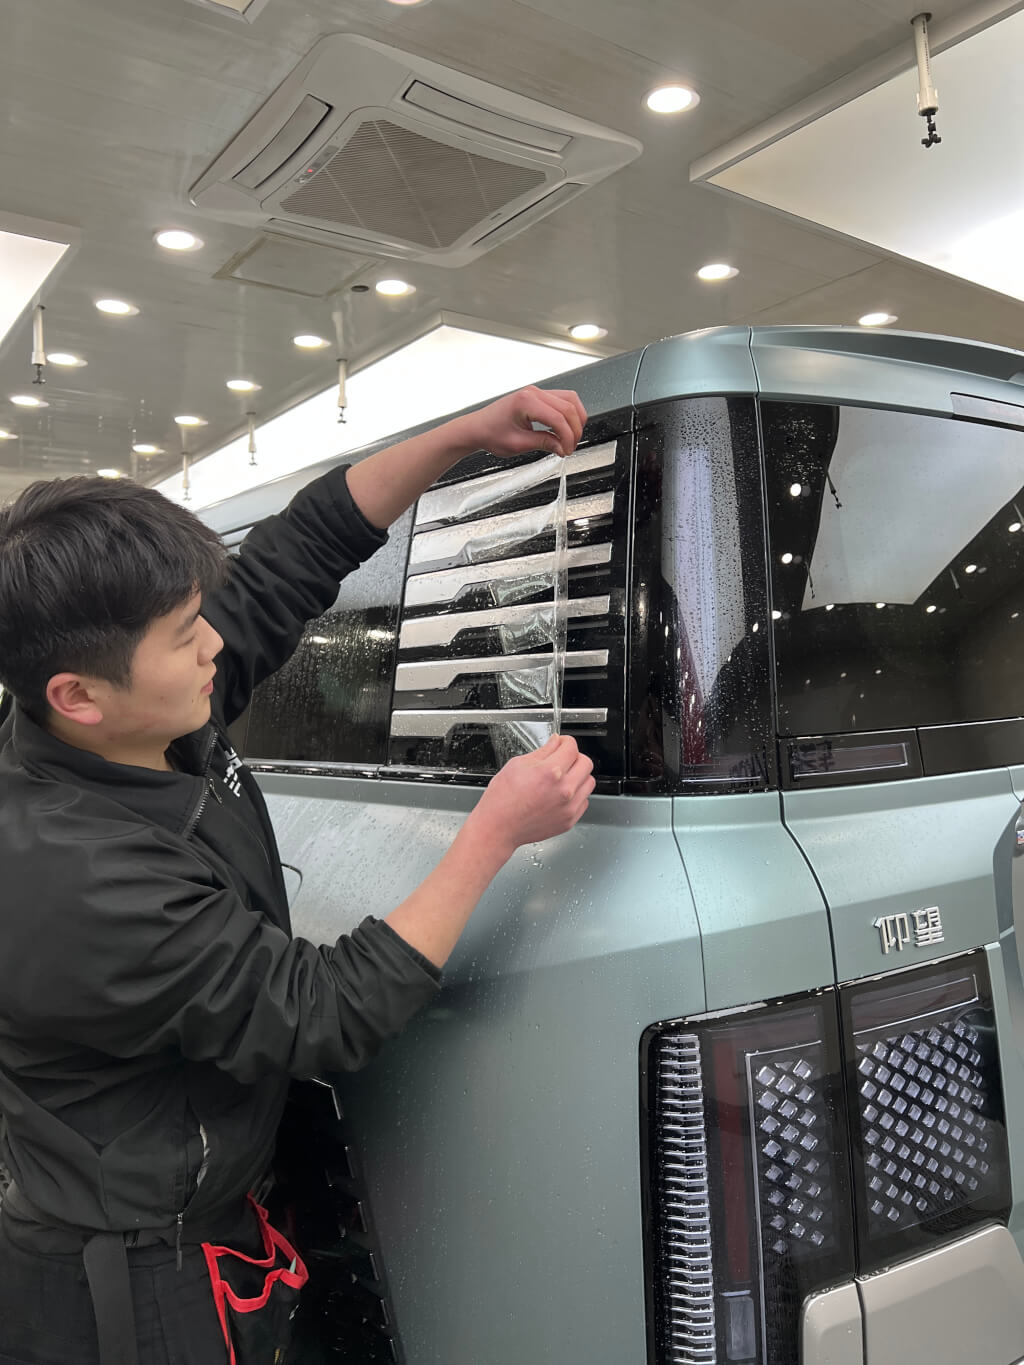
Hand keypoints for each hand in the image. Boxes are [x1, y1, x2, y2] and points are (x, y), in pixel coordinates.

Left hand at [459, 387, 586, 460]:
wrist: (478, 428)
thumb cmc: (490, 433)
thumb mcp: (518, 444)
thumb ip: (543, 443)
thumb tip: (562, 446)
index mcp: (526, 402)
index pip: (558, 418)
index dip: (567, 437)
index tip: (566, 451)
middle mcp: (533, 393)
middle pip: (569, 407)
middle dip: (574, 430)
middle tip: (569, 447)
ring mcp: (536, 392)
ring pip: (570, 400)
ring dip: (576, 419)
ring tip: (570, 438)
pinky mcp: (538, 396)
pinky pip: (563, 400)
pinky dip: (569, 414)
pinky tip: (565, 429)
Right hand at [468, 735, 594, 857]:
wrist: (498, 827)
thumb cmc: (502, 799)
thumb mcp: (517, 765)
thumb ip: (542, 752)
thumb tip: (555, 742)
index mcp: (550, 772)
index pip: (572, 747)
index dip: (565, 741)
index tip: (561, 744)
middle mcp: (564, 790)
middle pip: (586, 763)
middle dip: (574, 757)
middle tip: (563, 759)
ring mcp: (569, 807)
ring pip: (588, 782)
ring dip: (578, 776)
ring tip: (563, 778)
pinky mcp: (569, 820)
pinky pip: (584, 801)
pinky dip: (576, 795)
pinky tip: (560, 795)